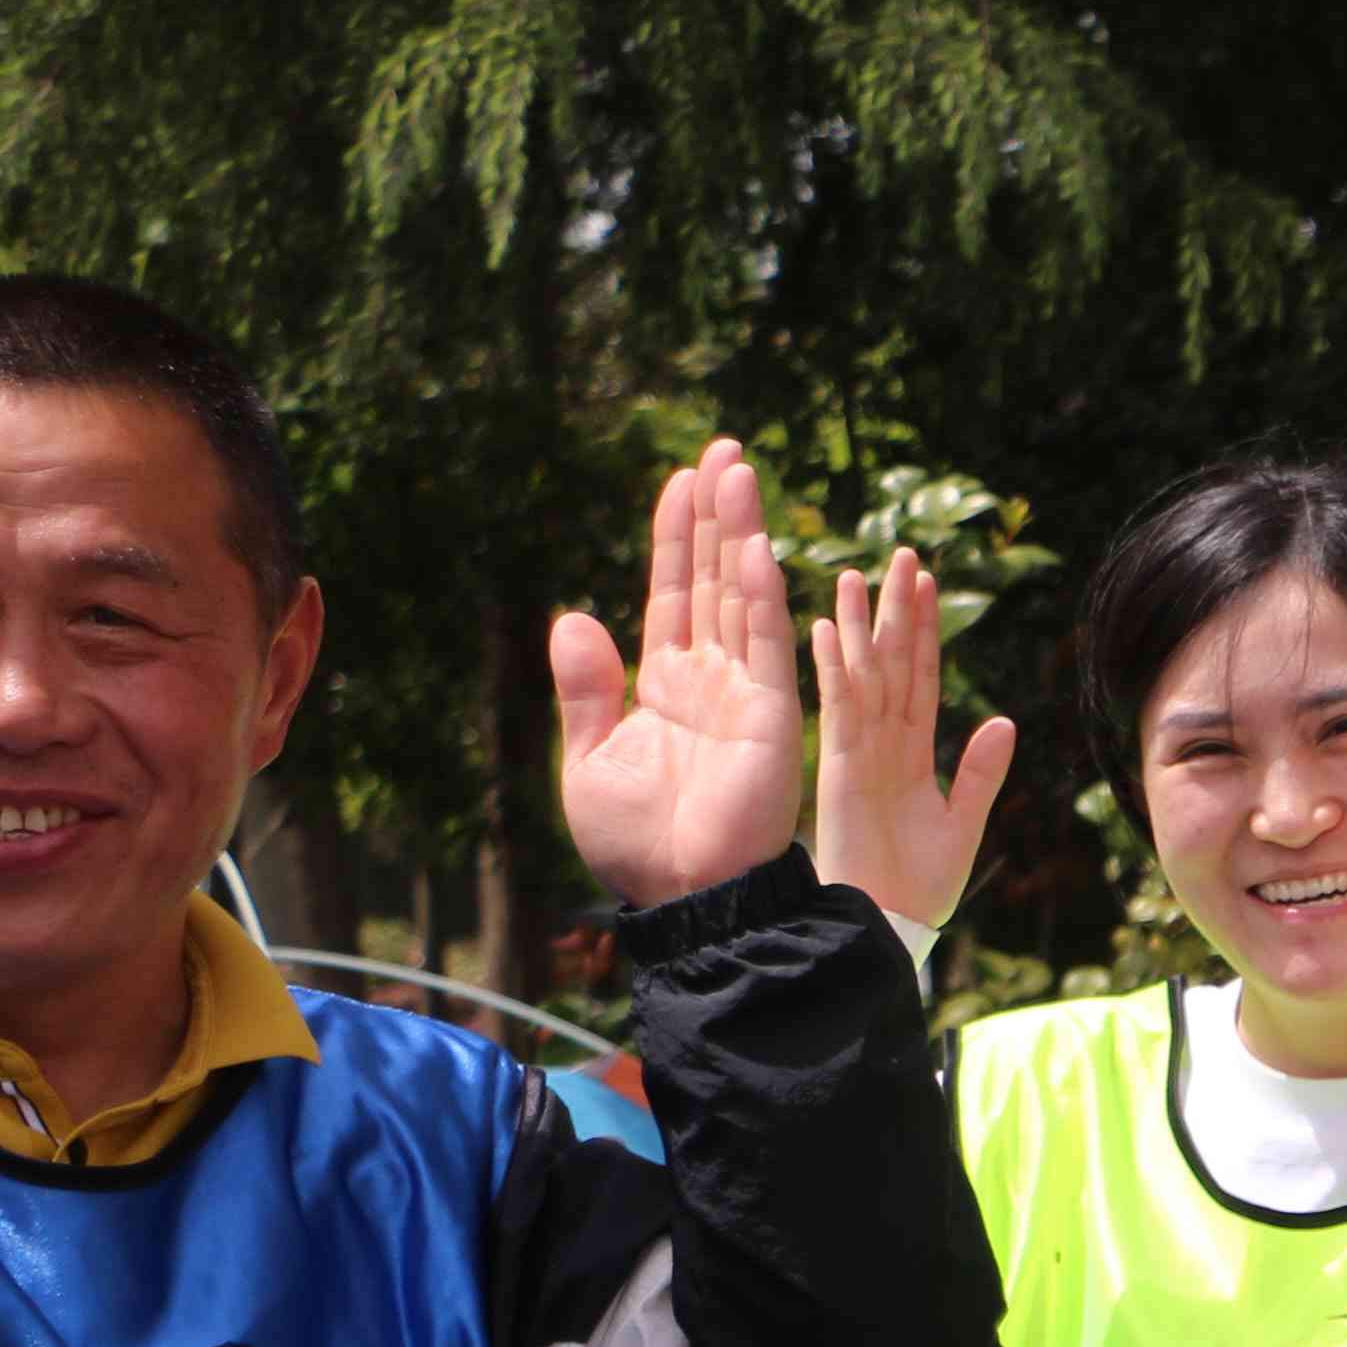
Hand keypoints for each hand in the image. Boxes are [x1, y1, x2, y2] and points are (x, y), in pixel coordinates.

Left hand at [556, 439, 812, 910]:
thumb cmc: (638, 844)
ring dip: (740, 533)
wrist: (682, 896)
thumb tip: (573, 617)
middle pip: (712, 577)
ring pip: (741, 595)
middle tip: (723, 449)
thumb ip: (586, 689)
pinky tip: (754, 546)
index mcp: (667, 685)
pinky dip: (760, 594)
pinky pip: (766, 644)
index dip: (675, 536)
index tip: (681, 480)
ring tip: (739, 471)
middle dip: (716, 513)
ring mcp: (746, 693)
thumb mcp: (590, 759)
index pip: (673, 593)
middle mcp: (711, 678)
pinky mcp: (773, 716)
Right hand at [807, 545, 1014, 929]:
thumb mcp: (964, 821)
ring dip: (860, 626)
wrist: (887, 921)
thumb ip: (981, 771)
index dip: (928, 632)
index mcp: (913, 753)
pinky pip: (838, 709)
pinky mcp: (839, 767)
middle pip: (893, 664)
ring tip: (856, 575)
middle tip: (904, 556)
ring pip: (862, 675)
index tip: (928, 586)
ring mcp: (858, 752)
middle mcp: (883, 743)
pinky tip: (827, 628)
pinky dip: (834, 668)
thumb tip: (1005, 721)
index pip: (923, 679)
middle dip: (898, 611)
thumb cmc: (920, 884)